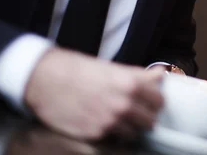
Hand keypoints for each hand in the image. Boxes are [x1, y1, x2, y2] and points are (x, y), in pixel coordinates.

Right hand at [24, 48, 164, 140]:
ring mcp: (110, 122)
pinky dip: (113, 133)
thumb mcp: (112, 67)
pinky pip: (114, 139)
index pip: (159, 101)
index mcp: (131, 84)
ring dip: (130, 127)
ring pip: (134, 133)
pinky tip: (104, 122)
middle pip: (150, 120)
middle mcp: (124, 104)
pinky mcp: (96, 134)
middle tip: (137, 111)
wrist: (46, 80)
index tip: (151, 101)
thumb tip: (160, 74)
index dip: (155, 101)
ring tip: (119, 118)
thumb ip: (139, 75)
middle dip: (145, 116)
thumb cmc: (77, 70)